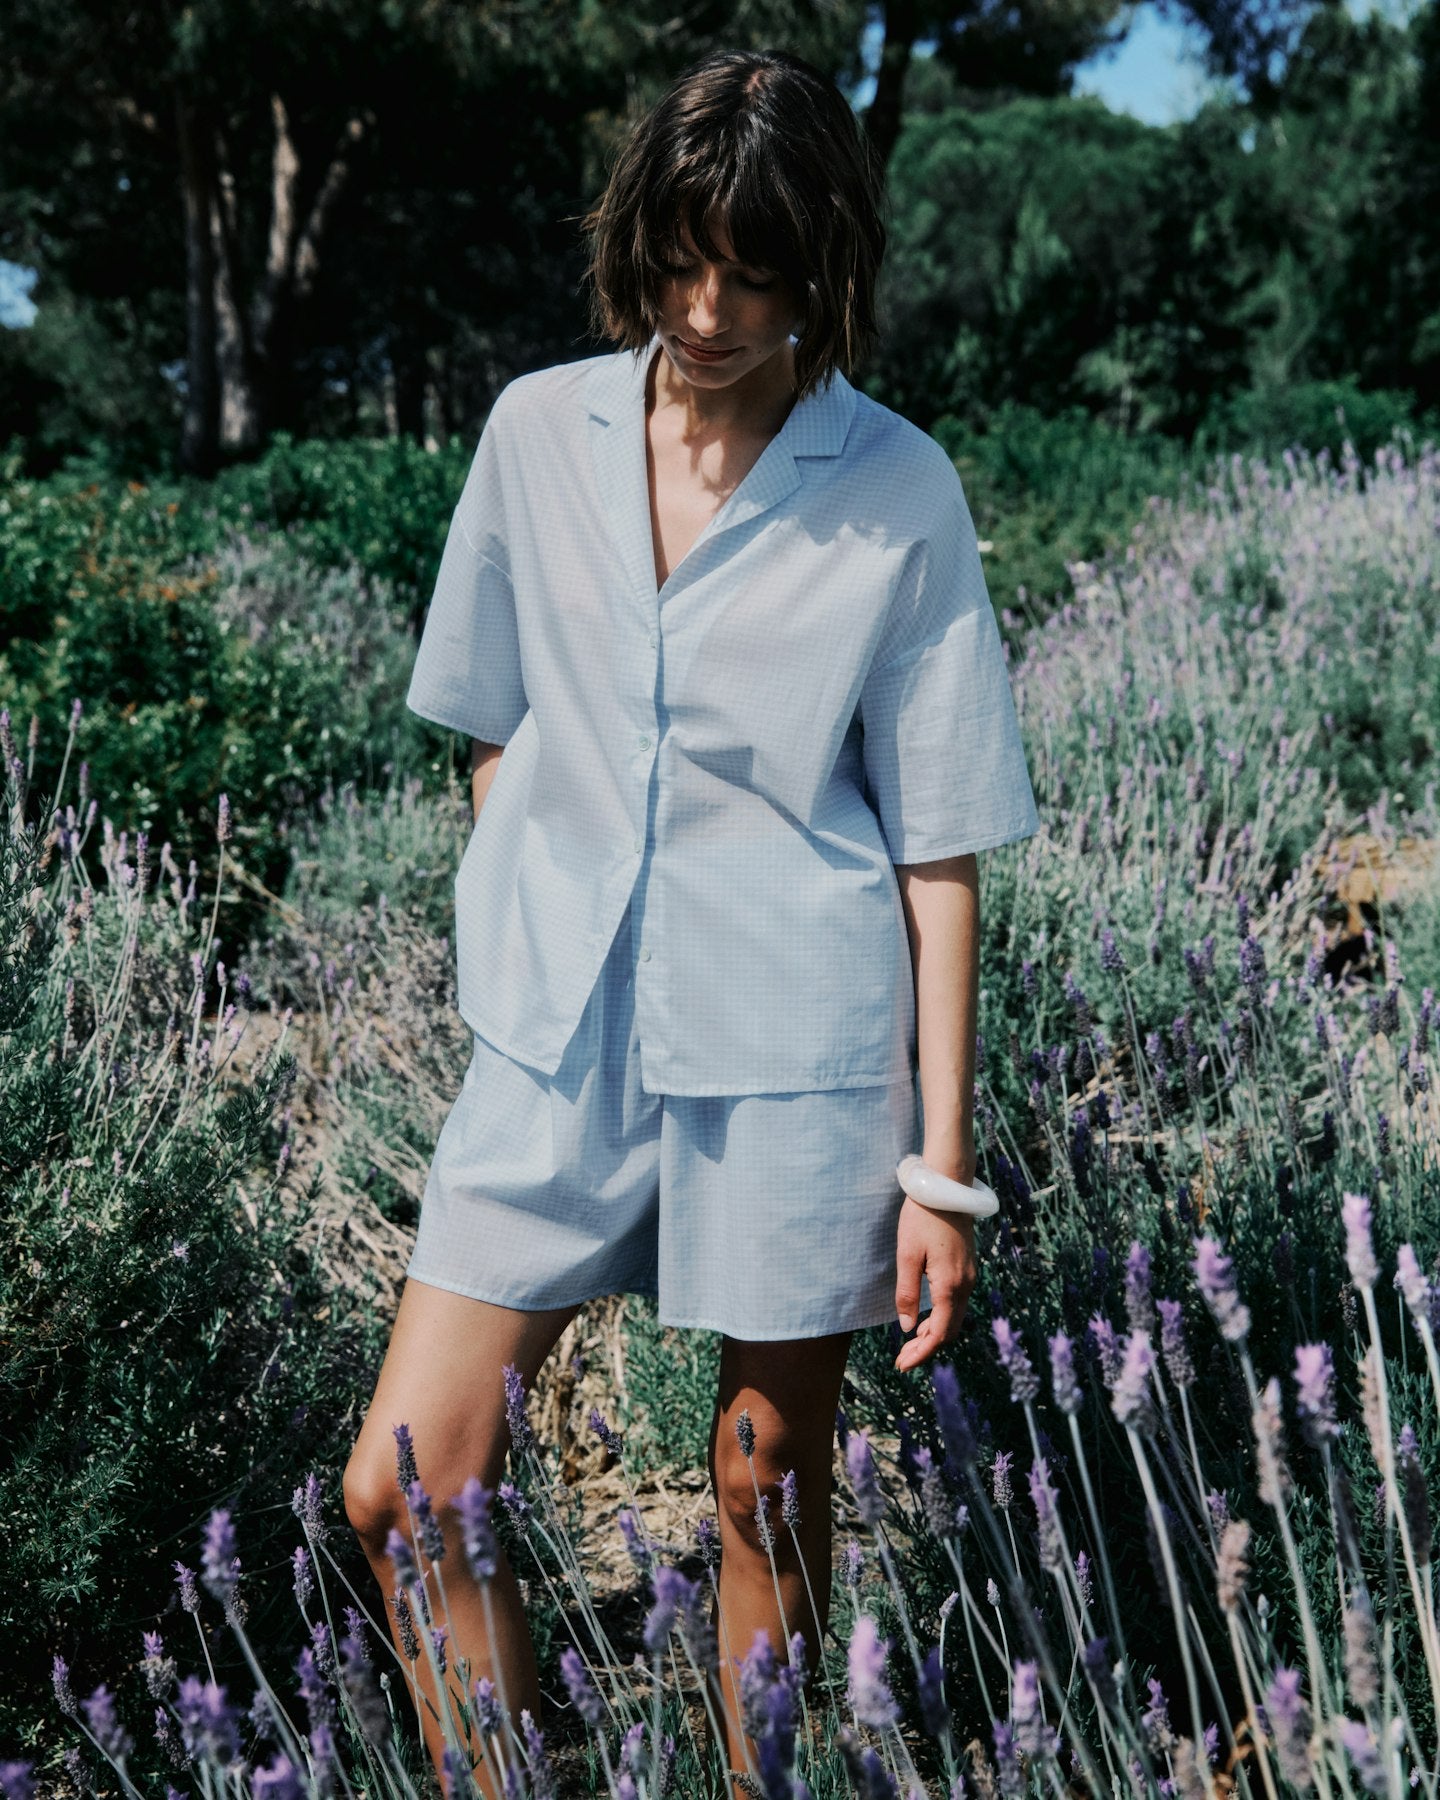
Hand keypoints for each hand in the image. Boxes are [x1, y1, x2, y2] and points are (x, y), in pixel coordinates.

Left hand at [893, 1197, 978, 1372]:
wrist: (947, 1187)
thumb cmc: (922, 1217)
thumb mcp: (907, 1255)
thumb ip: (908, 1293)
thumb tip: (907, 1327)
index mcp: (951, 1285)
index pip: (939, 1334)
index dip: (921, 1354)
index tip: (902, 1366)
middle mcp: (966, 1285)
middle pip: (950, 1331)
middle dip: (927, 1349)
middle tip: (902, 1359)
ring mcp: (970, 1276)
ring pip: (955, 1318)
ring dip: (934, 1334)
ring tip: (910, 1343)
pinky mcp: (968, 1268)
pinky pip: (957, 1303)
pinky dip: (942, 1318)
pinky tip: (925, 1319)